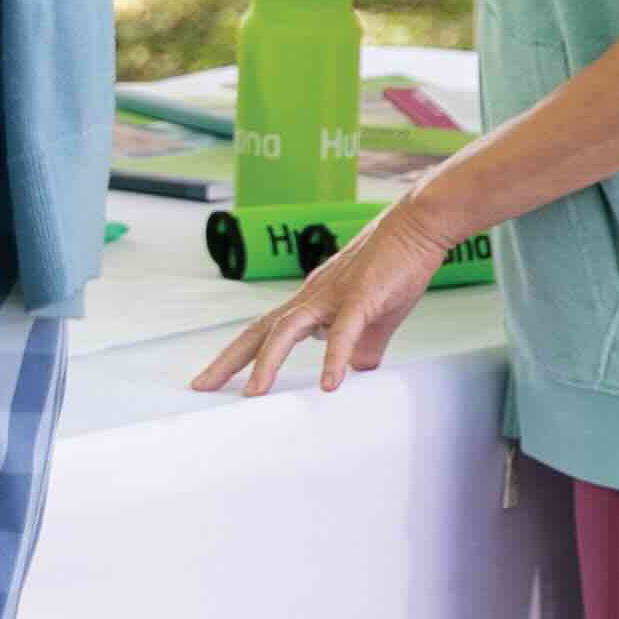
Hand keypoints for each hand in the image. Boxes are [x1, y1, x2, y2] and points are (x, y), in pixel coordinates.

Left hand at [194, 188, 457, 403]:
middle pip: (259, 330)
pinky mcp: (362, 295)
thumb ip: (358, 349)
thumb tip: (351, 375)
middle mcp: (311, 297)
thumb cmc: (395, 268)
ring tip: (253, 393)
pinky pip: (343, 330)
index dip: (237, 356)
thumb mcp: (373, 319)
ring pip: (287, 329)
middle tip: (201, 386)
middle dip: (228, 360)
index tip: (214, 379)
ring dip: (268, 361)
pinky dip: (333, 357)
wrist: (418, 226)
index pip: (263, 332)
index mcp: (310, 302)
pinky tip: (329, 383)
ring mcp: (333, 295)